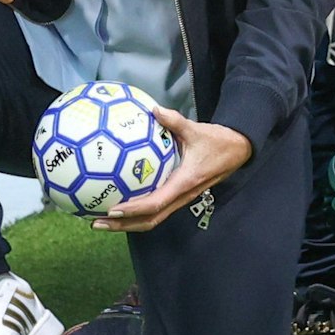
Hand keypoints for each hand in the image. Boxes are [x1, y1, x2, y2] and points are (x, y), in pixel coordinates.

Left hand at [94, 108, 253, 232]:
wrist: (238, 151)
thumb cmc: (218, 142)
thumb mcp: (197, 130)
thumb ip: (175, 121)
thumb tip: (153, 109)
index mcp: (184, 183)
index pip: (156, 203)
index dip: (133, 210)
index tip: (112, 210)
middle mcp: (181, 196)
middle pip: (150, 220)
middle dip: (123, 225)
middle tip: (96, 222)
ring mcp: (180, 199)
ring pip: (152, 219)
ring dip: (127, 223)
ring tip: (101, 220)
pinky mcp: (178, 195)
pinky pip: (156, 209)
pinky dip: (136, 212)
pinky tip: (120, 203)